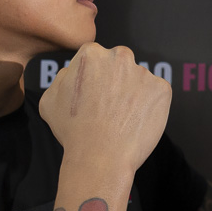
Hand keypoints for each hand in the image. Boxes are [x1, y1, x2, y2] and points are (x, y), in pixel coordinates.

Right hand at [39, 43, 171, 172]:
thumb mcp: (50, 99)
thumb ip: (63, 77)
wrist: (100, 156)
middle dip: (116, 81)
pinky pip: (156, 94)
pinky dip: (150, 105)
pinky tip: (137, 121)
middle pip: (119, 64)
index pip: (96, 58)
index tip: (94, 96)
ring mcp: (143, 72)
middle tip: (109, 107)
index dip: (95, 78)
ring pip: (139, 79)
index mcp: (91, 54)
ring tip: (123, 118)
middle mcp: (119, 56)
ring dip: (134, 93)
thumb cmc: (73, 131)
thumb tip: (72, 72)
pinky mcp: (162, 89)